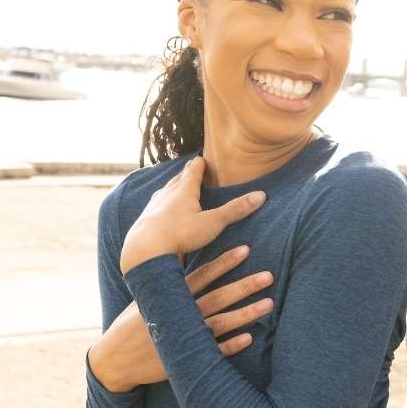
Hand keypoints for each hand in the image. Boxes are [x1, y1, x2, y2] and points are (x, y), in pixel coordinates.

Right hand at [89, 245, 274, 391]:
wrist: (116, 359)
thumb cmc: (133, 322)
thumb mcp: (146, 295)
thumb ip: (168, 276)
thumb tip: (182, 249)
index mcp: (171, 296)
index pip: (202, 275)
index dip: (223, 263)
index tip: (245, 250)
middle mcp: (181, 315)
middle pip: (217, 297)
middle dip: (243, 286)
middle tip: (268, 276)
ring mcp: (185, 337)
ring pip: (221, 323)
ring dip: (245, 314)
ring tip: (269, 304)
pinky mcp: (186, 358)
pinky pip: (213, 352)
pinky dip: (231, 346)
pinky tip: (250, 339)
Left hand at [119, 156, 265, 273]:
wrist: (145, 249)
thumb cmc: (180, 233)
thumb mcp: (213, 223)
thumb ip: (235, 210)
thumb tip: (261, 195)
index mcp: (184, 190)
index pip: (193, 171)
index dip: (199, 164)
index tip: (202, 158)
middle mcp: (167, 193)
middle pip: (177, 179)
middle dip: (185, 173)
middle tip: (190, 168)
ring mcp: (154, 206)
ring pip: (164, 191)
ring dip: (172, 187)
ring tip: (175, 186)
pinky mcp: (145, 220)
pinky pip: (155, 207)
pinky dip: (161, 204)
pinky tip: (160, 211)